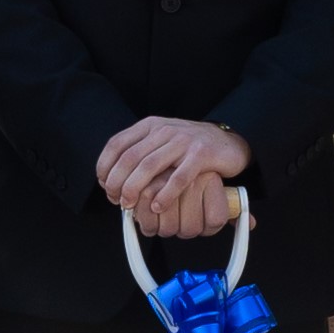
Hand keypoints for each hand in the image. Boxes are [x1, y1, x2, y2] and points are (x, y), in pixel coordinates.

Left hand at [98, 117, 249, 230]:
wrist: (227, 141)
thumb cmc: (190, 147)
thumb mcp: (161, 141)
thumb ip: (140, 153)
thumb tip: (112, 178)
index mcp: (150, 126)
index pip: (117, 144)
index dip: (105, 167)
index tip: (105, 186)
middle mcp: (164, 130)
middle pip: (130, 157)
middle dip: (117, 183)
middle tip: (117, 200)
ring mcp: (183, 141)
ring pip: (150, 166)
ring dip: (135, 189)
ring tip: (130, 205)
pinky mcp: (202, 155)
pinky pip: (178, 177)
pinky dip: (165, 194)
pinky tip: (158, 206)